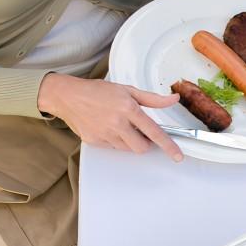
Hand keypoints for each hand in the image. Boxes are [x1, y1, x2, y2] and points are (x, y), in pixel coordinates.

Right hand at [37, 74, 182, 160]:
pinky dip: (115, 140)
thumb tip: (173, 100)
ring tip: (119, 125)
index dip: (168, 145)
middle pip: (141, 147)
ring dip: (129, 141)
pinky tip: (107, 127)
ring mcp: (105, 134)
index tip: (178, 155)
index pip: (154, 132)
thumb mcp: (127, 90)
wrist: (67, 96)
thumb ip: (153, 99)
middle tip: (139, 131)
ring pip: (127, 148)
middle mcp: (117, 123)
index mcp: (129, 109)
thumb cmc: (97, 91)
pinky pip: (112, 147)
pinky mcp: (94, 141)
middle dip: (145, 143)